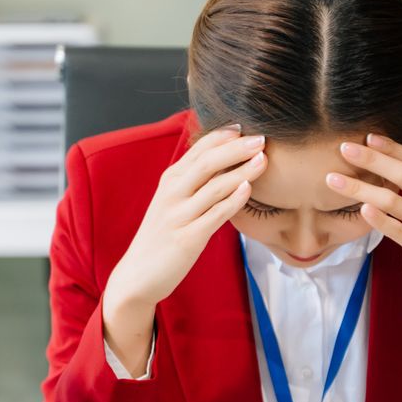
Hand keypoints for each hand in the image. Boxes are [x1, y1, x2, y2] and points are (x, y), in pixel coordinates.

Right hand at [101, 125, 265, 370]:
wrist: (138, 275)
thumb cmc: (162, 237)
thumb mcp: (173, 203)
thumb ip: (193, 183)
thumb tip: (223, 162)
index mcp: (170, 181)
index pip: (198, 150)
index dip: (222, 136)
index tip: (245, 127)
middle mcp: (172, 193)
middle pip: (207, 162)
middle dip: (236, 148)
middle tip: (261, 138)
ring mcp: (178, 215)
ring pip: (214, 186)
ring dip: (241, 171)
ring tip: (263, 159)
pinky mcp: (187, 238)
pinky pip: (214, 215)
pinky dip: (232, 200)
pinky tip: (248, 189)